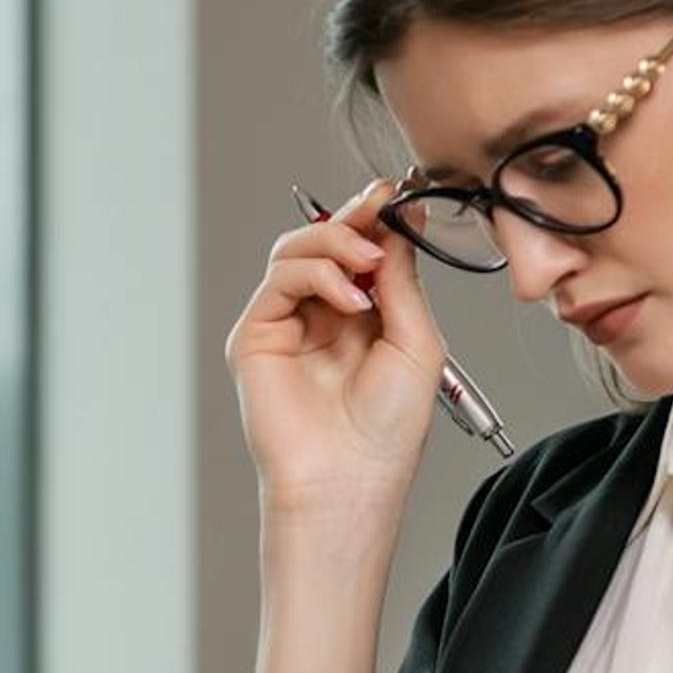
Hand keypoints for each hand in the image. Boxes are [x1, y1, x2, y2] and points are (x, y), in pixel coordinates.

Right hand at [226, 182, 445, 536]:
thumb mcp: (416, 341)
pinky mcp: (256, 336)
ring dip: (336, 243)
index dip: (376, 217)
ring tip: (368, 264)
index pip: (363, 248)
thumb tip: (399, 221)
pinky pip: (278, 280)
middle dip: (355, 218)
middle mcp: (321, 314)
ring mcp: (285, 323)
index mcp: (364, 315)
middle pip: (326, 239)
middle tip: (381, 211)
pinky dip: (315, 274)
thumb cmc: (388, 429)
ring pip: (296, 250)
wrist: (351, 479)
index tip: (398, 193)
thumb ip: (403, 279)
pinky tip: (350, 298)